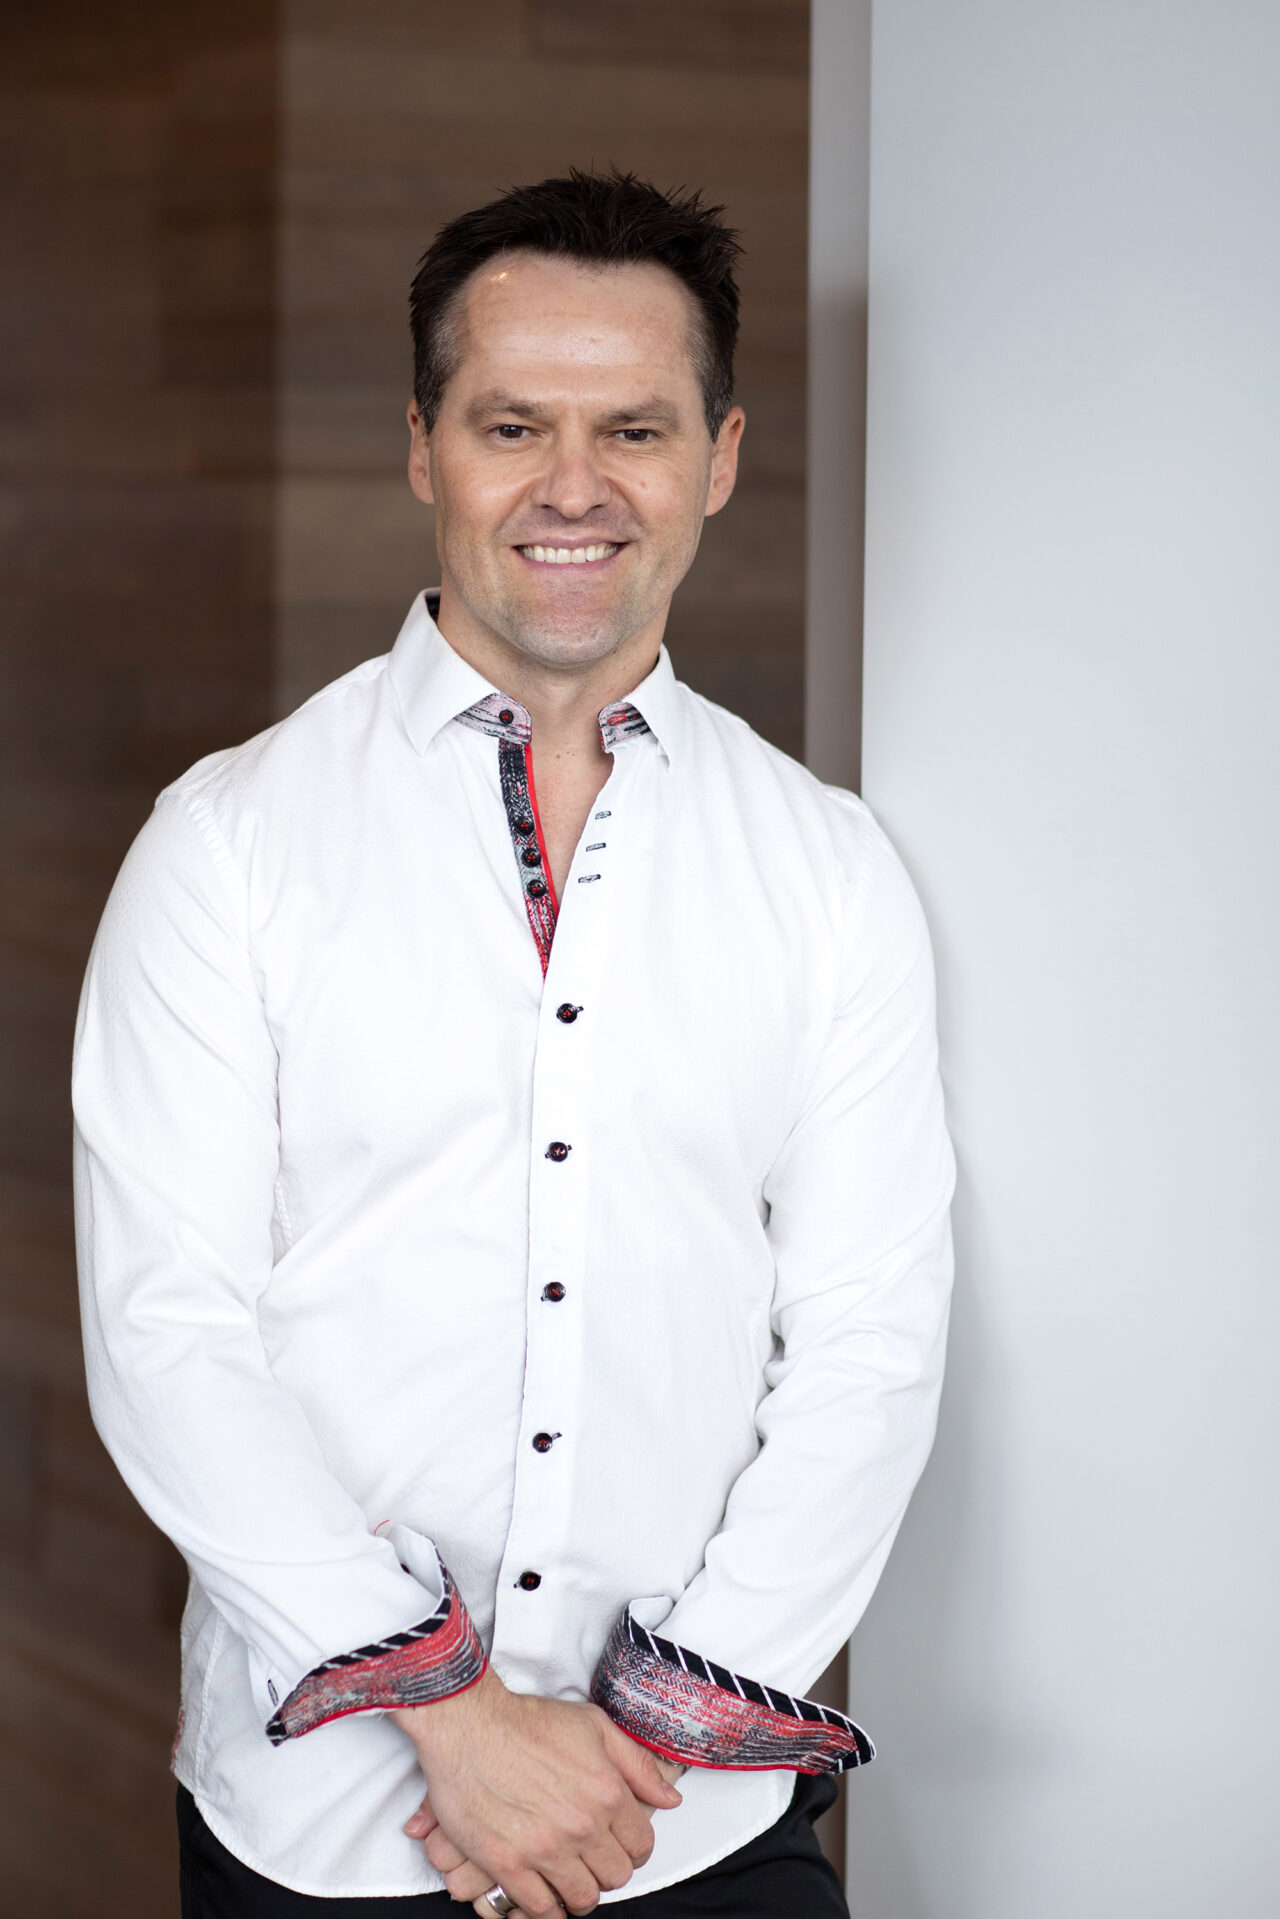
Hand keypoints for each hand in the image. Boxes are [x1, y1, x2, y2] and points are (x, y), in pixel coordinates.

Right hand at [395, 1667, 681, 1916]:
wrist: (469, 1724)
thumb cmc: (528, 1721)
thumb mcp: (594, 1726)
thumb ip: (637, 1765)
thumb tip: (671, 1798)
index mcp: (607, 1792)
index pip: (641, 1845)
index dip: (633, 1847)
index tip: (619, 1844)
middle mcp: (582, 1826)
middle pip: (615, 1876)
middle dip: (607, 1870)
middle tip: (592, 1860)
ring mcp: (545, 1849)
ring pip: (581, 1898)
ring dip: (580, 1893)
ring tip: (570, 1879)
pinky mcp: (508, 1864)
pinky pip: (540, 1908)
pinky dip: (547, 1909)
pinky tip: (544, 1895)